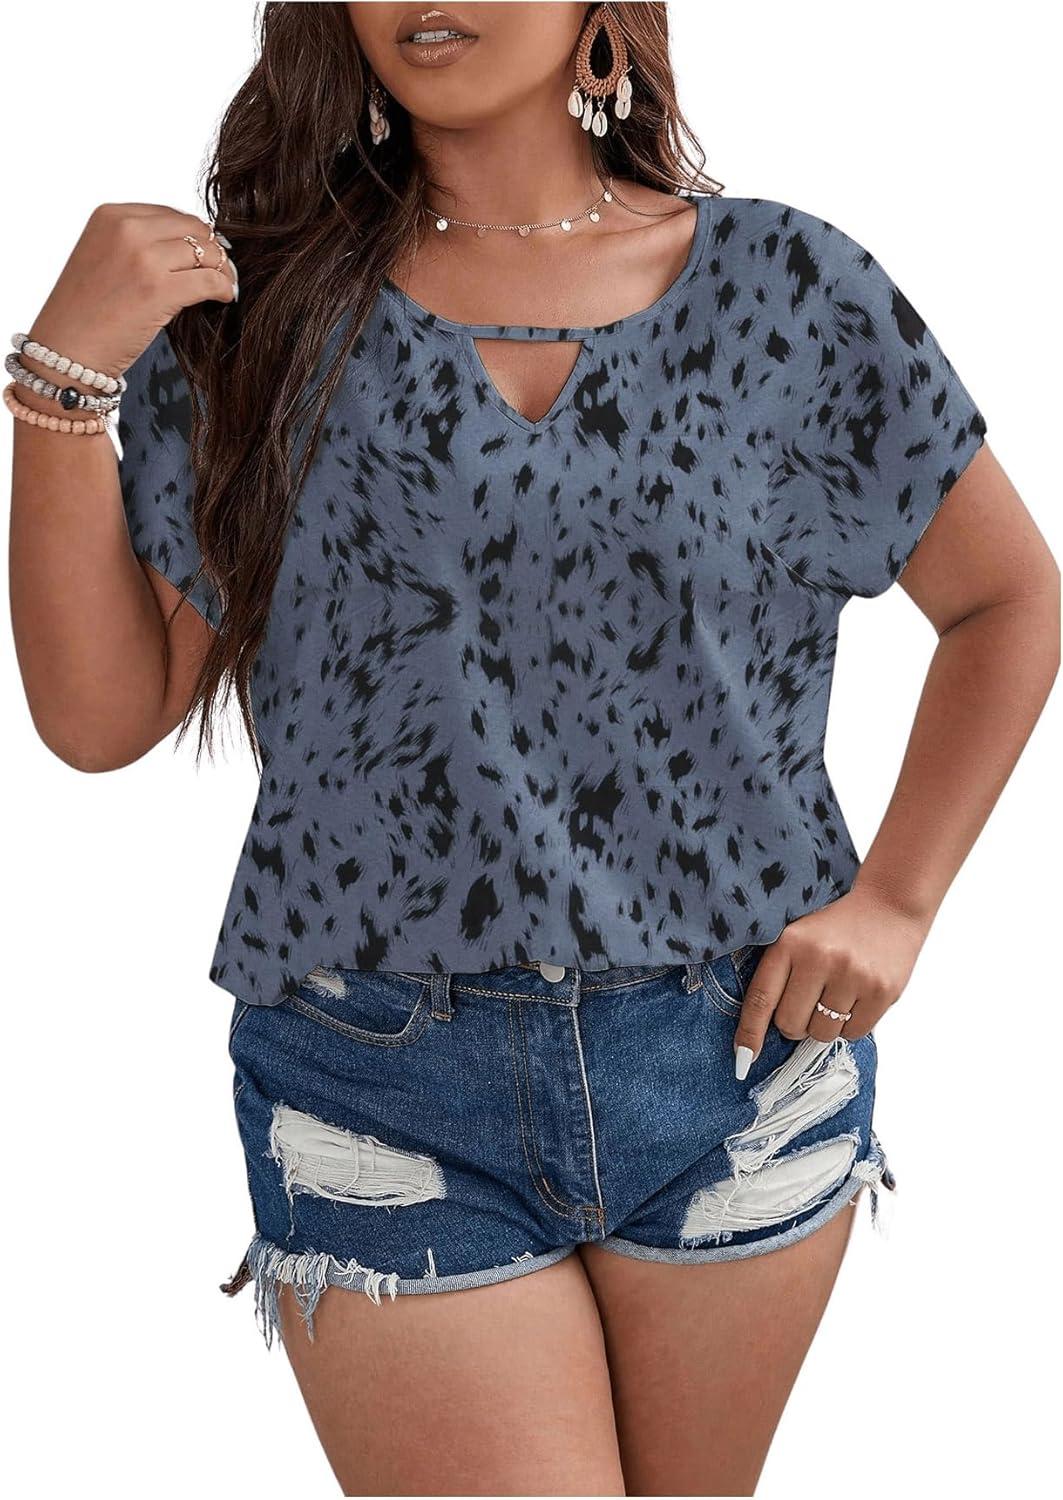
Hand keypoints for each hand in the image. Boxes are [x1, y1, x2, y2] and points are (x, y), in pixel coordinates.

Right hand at [22, 203, 237, 389]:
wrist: (65, 349)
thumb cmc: (84, 312)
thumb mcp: (103, 257)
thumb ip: (137, 243)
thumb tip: (187, 244)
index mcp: (111, 216)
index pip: (171, 214)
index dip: (194, 235)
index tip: (205, 253)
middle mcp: (127, 229)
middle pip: (194, 229)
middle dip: (213, 250)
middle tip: (223, 270)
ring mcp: (143, 258)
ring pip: (207, 253)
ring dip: (223, 270)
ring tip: (225, 285)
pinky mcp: (159, 290)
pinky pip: (210, 281)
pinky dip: (224, 288)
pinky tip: (225, 297)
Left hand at [732, 884, 929, 1078]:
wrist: (889, 903)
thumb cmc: (836, 925)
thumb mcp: (798, 934)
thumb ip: (780, 972)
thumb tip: (762, 1031)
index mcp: (790, 943)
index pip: (761, 999)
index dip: (750, 1034)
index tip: (743, 1060)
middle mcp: (820, 958)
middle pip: (791, 1024)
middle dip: (795, 1024)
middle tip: (808, 1004)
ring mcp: (853, 975)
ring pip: (822, 1033)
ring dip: (824, 1025)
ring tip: (835, 996)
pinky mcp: (882, 990)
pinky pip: (854, 1033)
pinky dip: (850, 1025)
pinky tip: (856, 999)